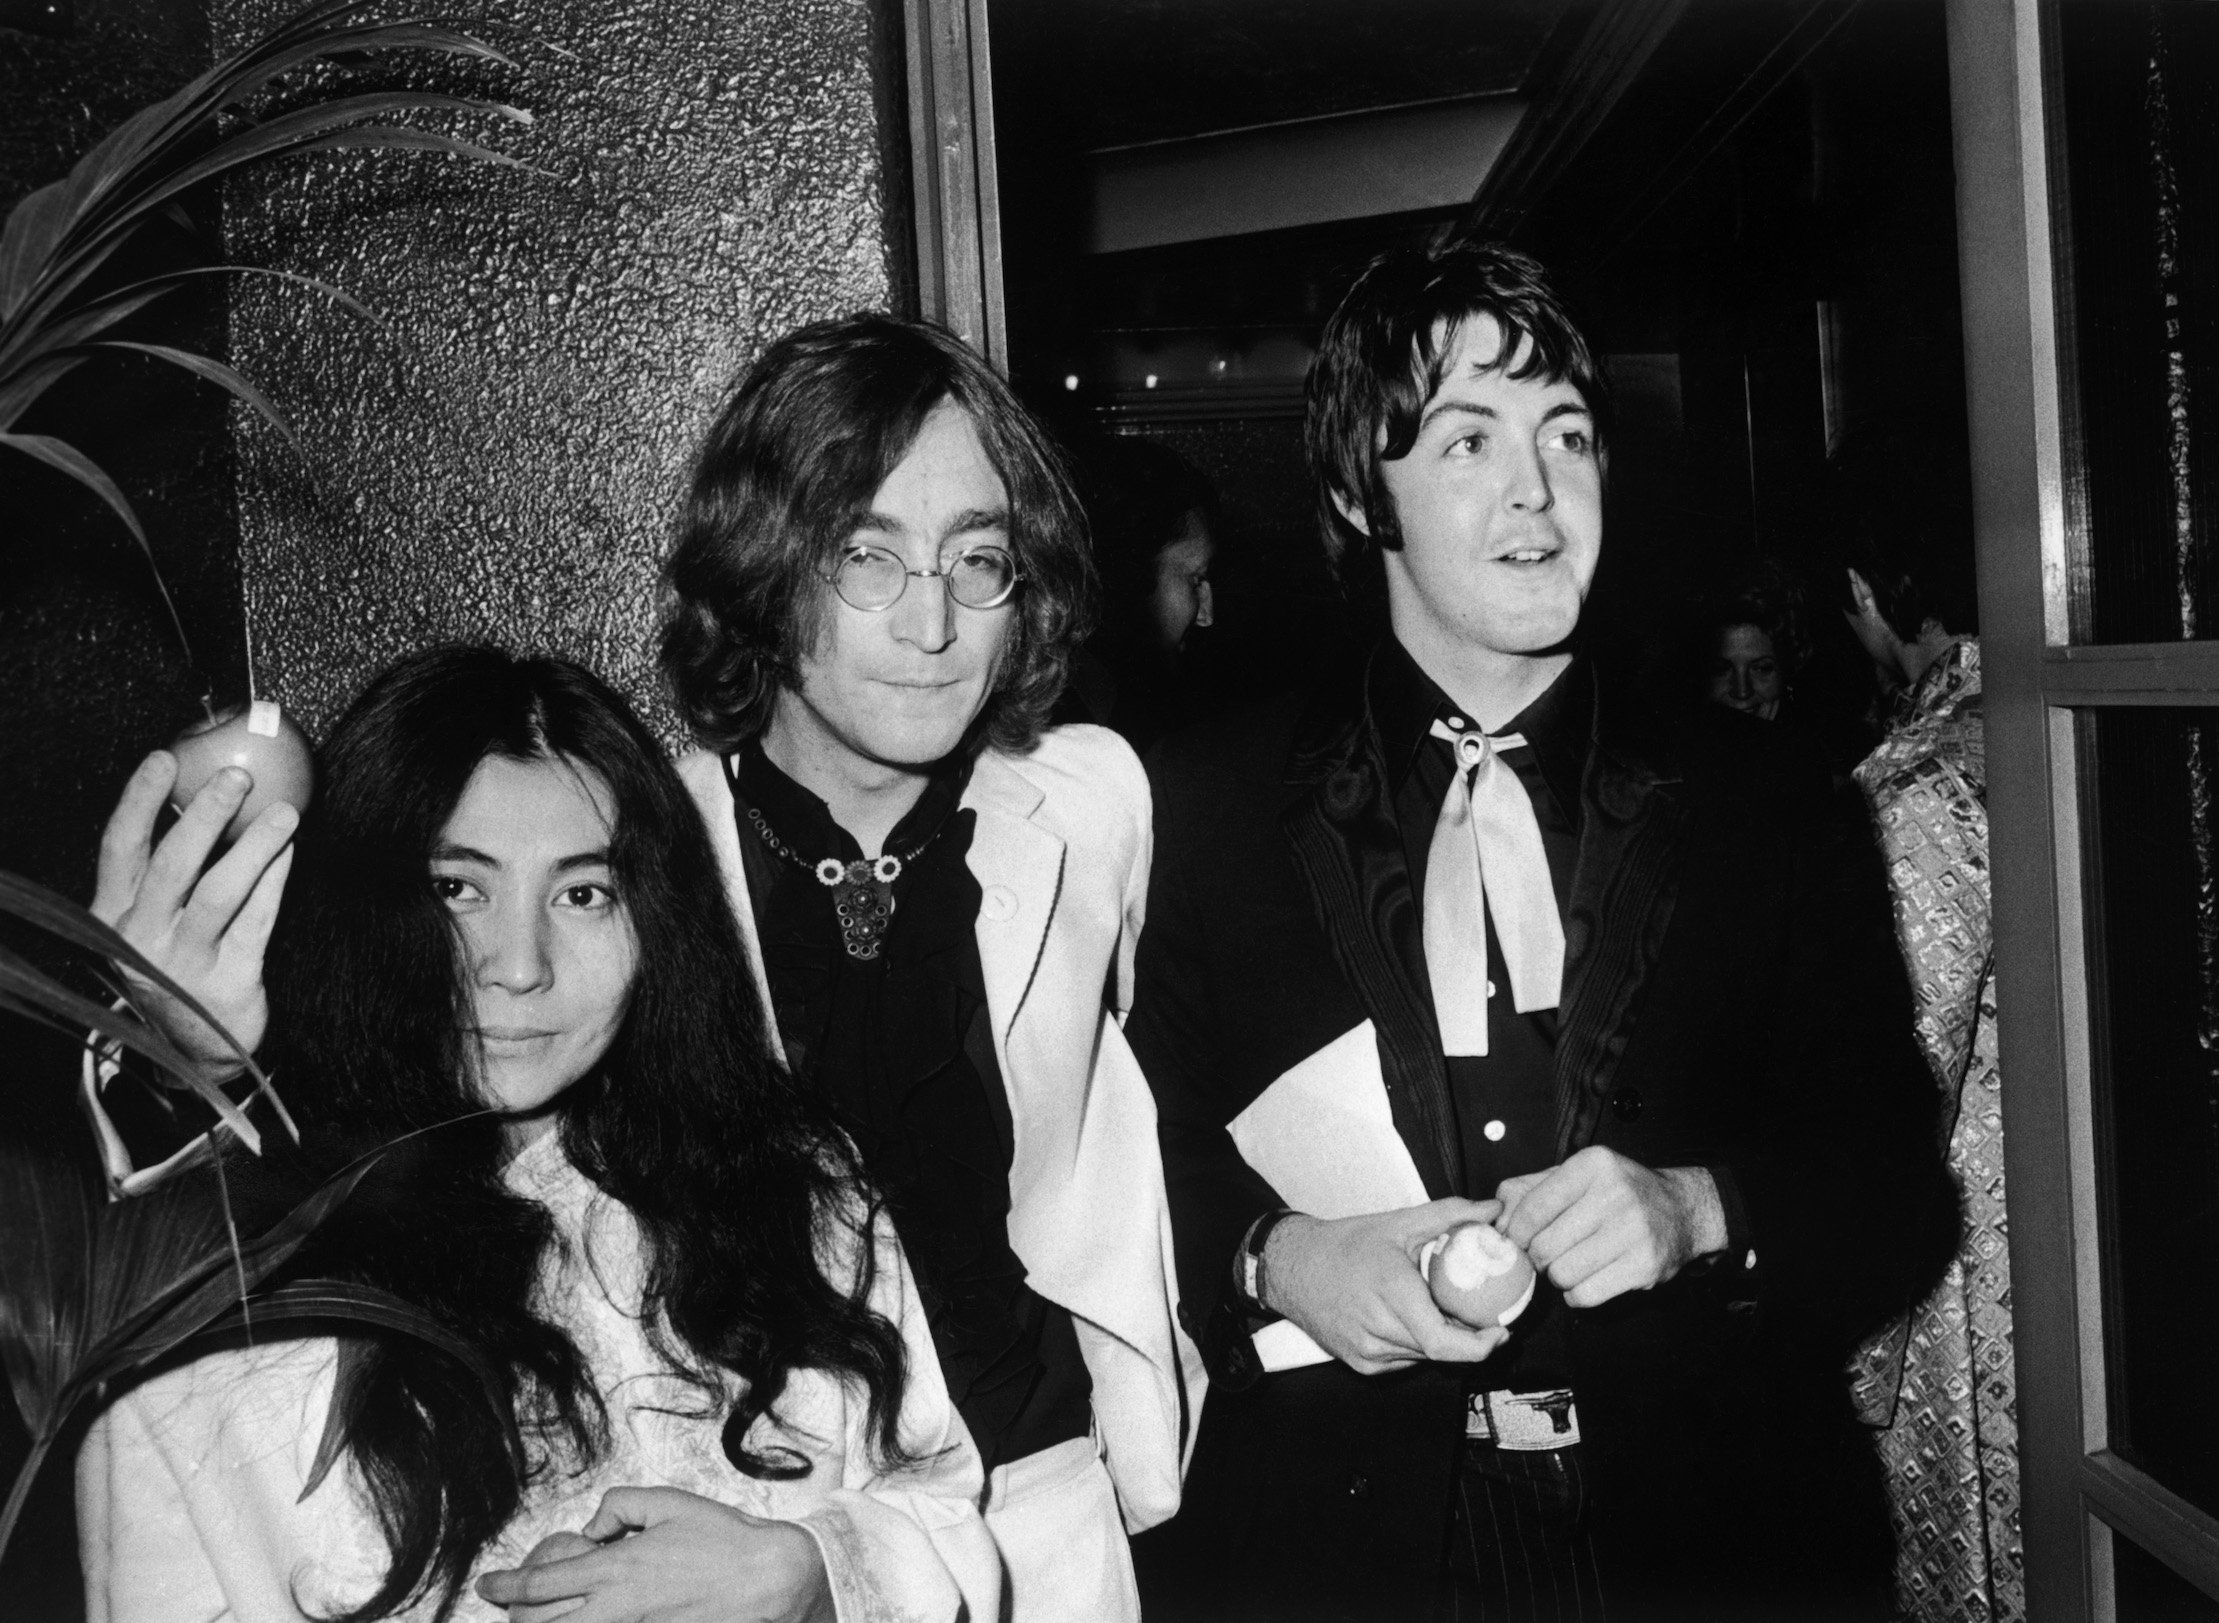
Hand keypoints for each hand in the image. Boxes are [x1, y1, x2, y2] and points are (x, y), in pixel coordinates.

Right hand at [91, 752, 295, 1079]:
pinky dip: (274, 883)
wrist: (192, 1050)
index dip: (140, 800)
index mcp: (112, 917)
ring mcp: (180, 965)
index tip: (165, 758)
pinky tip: (290, 854)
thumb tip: (205, 796)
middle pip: (171, 865)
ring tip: (285, 812)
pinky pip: (256, 922)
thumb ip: (166, 872)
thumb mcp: (153, 922)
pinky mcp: (226, 984)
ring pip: (219, 892)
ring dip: (255, 846)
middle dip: (204, 815)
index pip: (120, 848)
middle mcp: (139, 940)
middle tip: (239, 776)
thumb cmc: (177, 967)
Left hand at [475, 1486, 834, 1622]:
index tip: (487, 1585)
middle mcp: (616, 1609)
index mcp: (617, 1567)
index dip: (504, 1587)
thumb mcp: (670, 1503)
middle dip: (516, 1618)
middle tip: (513, 1608)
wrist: (769, 1580)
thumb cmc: (724, 1540)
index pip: (540, 1583)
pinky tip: (589, 1622)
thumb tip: (592, 1526)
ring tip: (539, 1620)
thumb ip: (620, 1505)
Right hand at [1262, 1199, 1511, 1374]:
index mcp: (1391, 1294)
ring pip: (1423, 1356)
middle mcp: (1378, 1330)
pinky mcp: (1362, 1364)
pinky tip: (1409, 1318)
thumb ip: (1450, 1214)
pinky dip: (1417, 1343)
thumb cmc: (1344, 1245)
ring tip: (1437, 1308)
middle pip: (1439, 1349)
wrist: (1293, 1268)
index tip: (1500, 1331)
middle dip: (1465, 1335)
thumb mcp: (1398, 1222)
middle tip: (1477, 1313)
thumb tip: (1492, 1210)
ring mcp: (1368, 1352)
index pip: (1443, 1342)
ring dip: (1440, 1338)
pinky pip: (1405, 1360)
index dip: (1479, 1346)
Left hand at [1494, 1148, 1724, 1308]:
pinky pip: (1585, 1295)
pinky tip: (1586, 1279)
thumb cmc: (1616, 1193)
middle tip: (1546, 1255)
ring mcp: (1633, 1232)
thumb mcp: (1576, 1175)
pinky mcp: (1645, 1267)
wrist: (1682, 1211)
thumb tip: (1496, 1221)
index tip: (1519, 1240)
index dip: (1517, 1232)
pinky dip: (1576, 1295)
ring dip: (1557, 1277)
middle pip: (1544, 1246)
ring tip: (1570, 1264)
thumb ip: (1528, 1190)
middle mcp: (1615, 1194)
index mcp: (1592, 1165)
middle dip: (1537, 1257)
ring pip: (1562, 1274)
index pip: (1532, 1208)